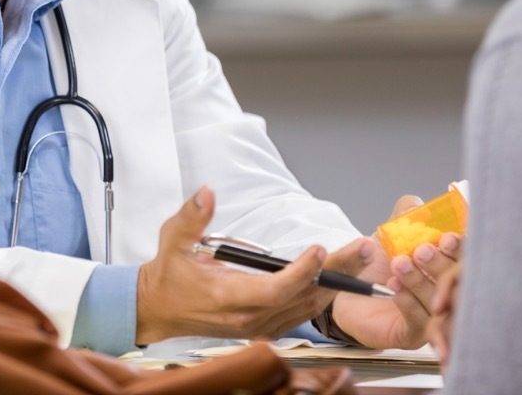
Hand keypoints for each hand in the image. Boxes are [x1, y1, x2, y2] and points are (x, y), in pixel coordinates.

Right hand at [135, 187, 348, 344]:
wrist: (159, 309)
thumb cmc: (169, 275)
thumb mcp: (173, 239)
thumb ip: (193, 216)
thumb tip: (207, 193)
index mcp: (228, 296)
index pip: (275, 290)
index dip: (301, 272)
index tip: (318, 249)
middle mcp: (247, 318)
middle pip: (302, 298)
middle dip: (336, 273)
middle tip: (362, 248)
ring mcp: (257, 327)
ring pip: (307, 308)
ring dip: (335, 283)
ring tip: (359, 257)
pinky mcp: (263, 328)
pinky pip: (300, 313)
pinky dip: (321, 294)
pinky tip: (339, 276)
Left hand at [330, 195, 461, 348]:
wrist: (347, 291)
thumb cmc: (376, 263)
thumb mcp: (391, 233)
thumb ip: (406, 215)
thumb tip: (418, 205)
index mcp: (448, 266)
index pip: (467, 258)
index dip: (461, 249)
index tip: (447, 238)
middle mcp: (447, 293)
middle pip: (459, 283)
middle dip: (441, 264)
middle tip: (421, 251)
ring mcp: (434, 316)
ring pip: (440, 304)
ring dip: (420, 281)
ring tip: (399, 265)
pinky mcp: (414, 335)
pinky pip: (420, 322)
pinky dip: (408, 303)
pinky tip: (394, 288)